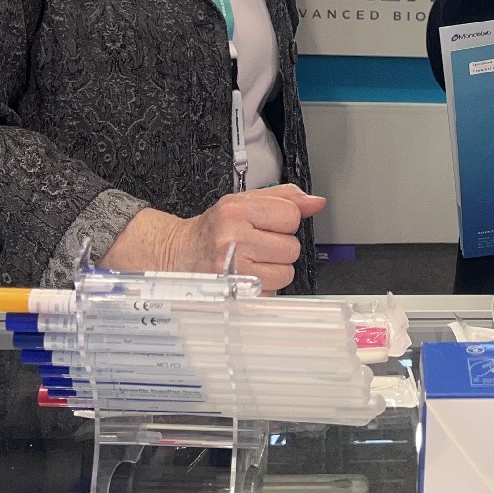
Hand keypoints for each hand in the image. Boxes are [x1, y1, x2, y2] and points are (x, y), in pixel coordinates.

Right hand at [101, 185, 325, 292]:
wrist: (177, 255)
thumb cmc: (213, 229)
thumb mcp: (242, 202)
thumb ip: (283, 198)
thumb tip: (316, 202)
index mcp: (236, 211)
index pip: (291, 215)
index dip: (283, 222)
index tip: (266, 225)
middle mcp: (233, 239)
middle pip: (291, 247)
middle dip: (279, 247)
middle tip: (257, 245)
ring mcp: (233, 270)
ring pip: (286, 273)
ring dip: (274, 270)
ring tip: (252, 262)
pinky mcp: (235, 294)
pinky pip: (272, 292)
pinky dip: (264, 287)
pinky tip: (246, 276)